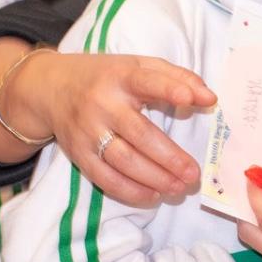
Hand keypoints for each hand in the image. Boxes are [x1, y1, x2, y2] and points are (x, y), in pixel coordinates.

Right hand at [5, 49, 213, 206]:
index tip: (195, 100)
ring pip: (123, 161)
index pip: (148, 81)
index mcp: (121, 76)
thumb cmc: (108, 77)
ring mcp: (87, 130)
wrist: (52, 88)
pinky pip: (105, 178)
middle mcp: (102, 103)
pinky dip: (131, 191)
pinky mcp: (78, 153)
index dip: (170, 89)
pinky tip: (154, 195)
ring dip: (155, 178)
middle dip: (170, 157)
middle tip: (193, 174)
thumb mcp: (139, 66)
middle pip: (139, 134)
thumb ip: (177, 77)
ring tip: (179, 188)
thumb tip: (209, 98)